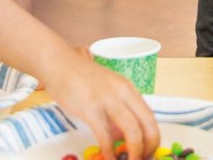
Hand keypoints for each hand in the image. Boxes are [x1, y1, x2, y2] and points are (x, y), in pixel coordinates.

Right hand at [42, 50, 160, 158]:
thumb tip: (123, 136)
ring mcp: (107, 100)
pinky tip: (109, 158)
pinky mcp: (90, 108)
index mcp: (128, 89)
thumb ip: (117, 110)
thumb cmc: (80, 77)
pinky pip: (105, 135)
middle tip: (144, 159)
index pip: (150, 116)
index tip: (150, 151)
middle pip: (147, 123)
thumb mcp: (107, 89)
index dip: (153, 137)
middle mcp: (123, 93)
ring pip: (132, 129)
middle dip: (149, 146)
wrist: (58, 63)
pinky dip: (109, 150)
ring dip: (135, 150)